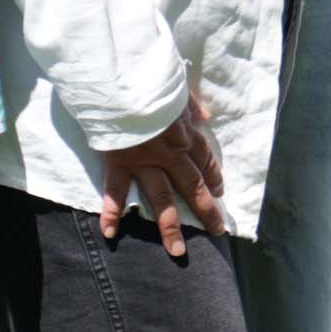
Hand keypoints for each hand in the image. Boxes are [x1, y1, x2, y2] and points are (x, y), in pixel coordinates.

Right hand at [95, 90, 221, 255]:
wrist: (123, 81)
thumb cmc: (150, 80)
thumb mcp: (178, 88)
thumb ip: (192, 104)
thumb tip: (206, 115)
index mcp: (185, 134)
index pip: (205, 161)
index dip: (214, 177)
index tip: (220, 193)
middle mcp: (170, 154)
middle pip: (192, 187)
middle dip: (206, 211)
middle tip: (217, 232)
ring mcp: (144, 161)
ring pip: (161, 200)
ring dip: (169, 228)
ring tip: (178, 252)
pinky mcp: (119, 163)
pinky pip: (116, 193)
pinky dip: (112, 213)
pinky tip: (110, 234)